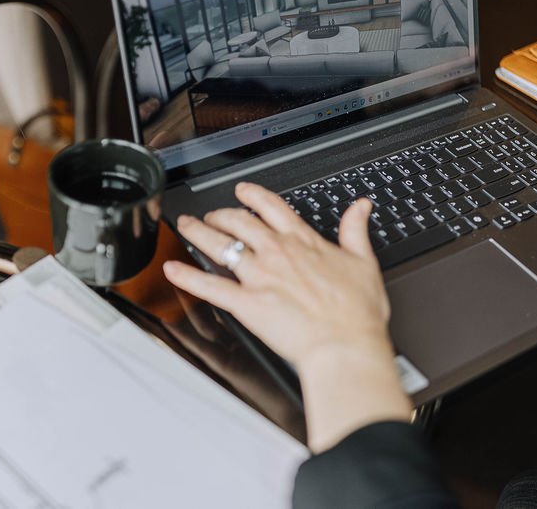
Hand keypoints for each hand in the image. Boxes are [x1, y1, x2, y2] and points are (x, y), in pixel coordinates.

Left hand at [163, 182, 411, 451]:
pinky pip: (210, 286)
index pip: (272, 207)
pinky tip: (171, 269)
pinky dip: (187, 276)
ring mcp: (259, 276)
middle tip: (211, 214)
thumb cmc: (356, 312)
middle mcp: (277, 253)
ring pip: (220, 245)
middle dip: (221, 214)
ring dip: (199, 232)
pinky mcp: (246, 303)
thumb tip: (360, 207)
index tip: (243, 190)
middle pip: (239, 221)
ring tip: (186, 225)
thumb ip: (355, 230)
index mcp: (303, 242)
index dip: (253, 195)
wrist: (345, 345)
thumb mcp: (364, 262)